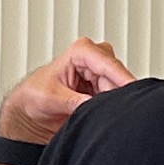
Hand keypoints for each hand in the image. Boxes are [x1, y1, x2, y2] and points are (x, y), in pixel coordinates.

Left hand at [0, 37, 134, 145]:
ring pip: (120, 88)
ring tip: (94, 113)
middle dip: (115, 94)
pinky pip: (117, 97)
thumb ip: (73, 101)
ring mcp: (101, 73)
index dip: (122, 78)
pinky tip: (100, 113)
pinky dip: (111, 106)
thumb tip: (92, 104)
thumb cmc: (35, 95)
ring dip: (112, 102)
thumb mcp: (50, 98)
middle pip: (117, 77)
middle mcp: (94, 58)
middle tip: (104, 111)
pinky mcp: (105, 87)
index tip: (132, 90)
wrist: (31, 109)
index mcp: (80, 51)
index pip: (107, 64)